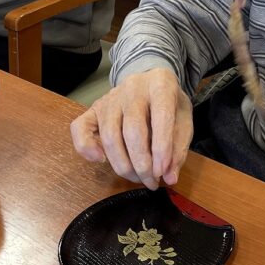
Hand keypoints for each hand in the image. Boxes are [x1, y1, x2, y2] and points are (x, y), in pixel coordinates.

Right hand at [70, 69, 192, 189]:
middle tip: (151, 182)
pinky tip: (101, 160)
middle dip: (141, 164)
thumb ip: (179, 147)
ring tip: (137, 178)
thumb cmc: (169, 104)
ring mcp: (110, 96)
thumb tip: (170, 178)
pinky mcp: (94, 107)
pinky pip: (80, 128)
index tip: (162, 173)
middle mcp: (133, 87)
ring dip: (122, 165)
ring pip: (109, 135)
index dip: (162, 148)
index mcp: (161, 84)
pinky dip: (86, 148)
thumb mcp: (184, 119)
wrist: (151, 81)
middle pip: (132, 130)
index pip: (161, 117)